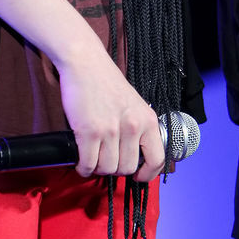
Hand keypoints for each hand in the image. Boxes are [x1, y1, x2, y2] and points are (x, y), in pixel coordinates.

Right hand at [56, 35, 164, 182]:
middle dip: (115, 168)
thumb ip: (137, 127)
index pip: (157, 159)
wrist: (85, 62)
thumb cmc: (106, 81)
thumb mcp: (134, 104)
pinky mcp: (89, 131)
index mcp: (147, 119)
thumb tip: (135, 155)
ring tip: (92, 158)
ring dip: (98, 168)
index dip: (148, 174)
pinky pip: (88, 163)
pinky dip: (83, 167)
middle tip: (105, 159)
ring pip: (107, 168)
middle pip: (127, 168)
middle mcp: (132, 126)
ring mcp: (111, 130)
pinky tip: (81, 161)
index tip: (138, 177)